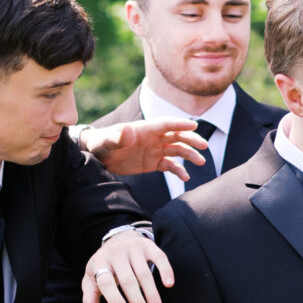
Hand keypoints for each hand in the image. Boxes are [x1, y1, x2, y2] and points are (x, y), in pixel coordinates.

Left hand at [78, 118, 208, 183]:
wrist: (98, 156)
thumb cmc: (102, 143)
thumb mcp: (108, 140)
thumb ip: (118, 136)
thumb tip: (126, 130)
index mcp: (145, 129)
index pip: (166, 124)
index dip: (180, 124)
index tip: (194, 125)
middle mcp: (153, 138)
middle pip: (177, 136)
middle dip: (191, 140)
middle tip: (203, 146)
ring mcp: (154, 151)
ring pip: (177, 150)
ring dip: (189, 155)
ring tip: (200, 162)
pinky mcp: (153, 163)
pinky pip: (169, 166)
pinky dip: (179, 171)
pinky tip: (186, 178)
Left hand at [83, 229, 174, 302]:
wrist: (118, 238)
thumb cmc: (105, 265)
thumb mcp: (92, 277)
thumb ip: (90, 295)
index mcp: (99, 262)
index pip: (106, 282)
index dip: (114, 298)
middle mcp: (116, 252)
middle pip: (128, 280)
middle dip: (138, 301)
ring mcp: (133, 247)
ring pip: (144, 273)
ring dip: (152, 294)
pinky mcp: (148, 245)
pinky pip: (159, 257)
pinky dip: (165, 270)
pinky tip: (169, 284)